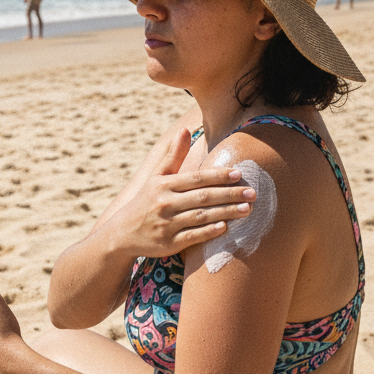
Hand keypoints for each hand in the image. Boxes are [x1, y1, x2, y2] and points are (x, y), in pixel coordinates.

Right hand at [108, 127, 255, 258]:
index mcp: (163, 185)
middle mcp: (164, 203)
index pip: (196, 178)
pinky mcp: (168, 244)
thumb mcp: (156, 177)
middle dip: (229, 194)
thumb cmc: (145, 202)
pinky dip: (209, 232)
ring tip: (247, 210)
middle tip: (252, 192)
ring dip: (226, 212)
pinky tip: (226, 228)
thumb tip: (185, 130)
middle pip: (203, 197)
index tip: (238, 173)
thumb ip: (174, 155)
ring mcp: (166, 224)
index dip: (218, 175)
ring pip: (201, 216)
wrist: (121, 234)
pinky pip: (192, 236)